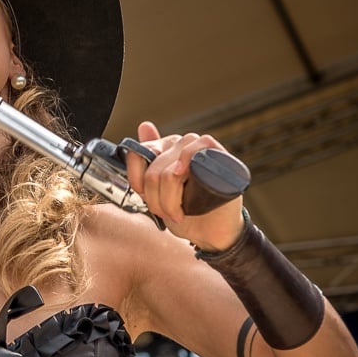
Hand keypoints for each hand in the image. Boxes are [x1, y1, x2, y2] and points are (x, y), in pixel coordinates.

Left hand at [124, 120, 244, 250]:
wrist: (211, 231)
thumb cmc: (185, 210)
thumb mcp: (155, 191)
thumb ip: (145, 165)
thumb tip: (144, 125)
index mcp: (164, 147)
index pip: (137, 154)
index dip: (137, 181)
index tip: (146, 198)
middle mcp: (182, 143)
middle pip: (154, 171)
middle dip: (156, 200)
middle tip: (167, 213)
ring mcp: (201, 149)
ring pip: (171, 173)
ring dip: (170, 200)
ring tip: (178, 213)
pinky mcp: (220, 158)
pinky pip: (199, 151)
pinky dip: (188, 169)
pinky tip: (189, 189)